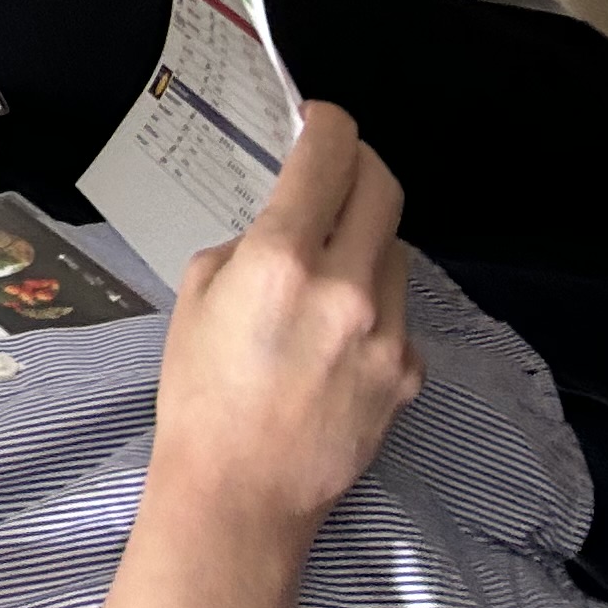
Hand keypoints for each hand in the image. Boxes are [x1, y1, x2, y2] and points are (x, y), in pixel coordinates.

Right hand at [146, 107, 421, 547]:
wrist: (242, 489)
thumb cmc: (199, 390)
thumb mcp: (198, 293)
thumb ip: (247, 245)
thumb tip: (284, 225)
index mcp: (282, 259)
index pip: (329, 157)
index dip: (327, 122)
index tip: (318, 118)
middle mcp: (347, 286)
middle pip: (384, 189)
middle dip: (361, 164)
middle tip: (337, 166)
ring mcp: (388, 332)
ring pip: (396, 250)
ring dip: (367, 239)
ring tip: (329, 268)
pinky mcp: (409, 371)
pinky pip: (400, 311)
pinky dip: (373, 303)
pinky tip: (336, 336)